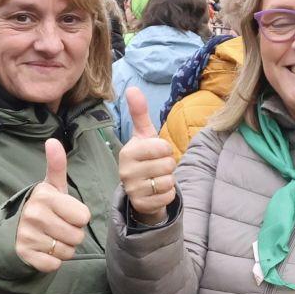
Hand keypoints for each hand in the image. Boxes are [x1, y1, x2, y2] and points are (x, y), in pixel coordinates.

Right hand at [16, 139, 91, 272]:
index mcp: (45, 197)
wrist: (13, 229)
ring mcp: (27, 235)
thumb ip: (57, 165)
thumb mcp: (51, 187)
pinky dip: (51, 261)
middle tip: (57, 228)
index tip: (65, 214)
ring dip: (62, 249)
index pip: (83, 217)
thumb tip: (53, 141)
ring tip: (50, 238)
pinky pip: (53, 265)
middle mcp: (34, 215)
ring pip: (67, 252)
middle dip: (72, 235)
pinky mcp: (24, 254)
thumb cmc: (42, 207)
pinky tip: (42, 250)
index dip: (78, 218)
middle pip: (77, 236)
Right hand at [117, 88, 176, 220]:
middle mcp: (126, 171)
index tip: (157, 152)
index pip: (162, 147)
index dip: (166, 149)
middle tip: (158, 167)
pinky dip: (168, 193)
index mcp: (127, 152)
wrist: (140, 189)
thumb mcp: (144, 135)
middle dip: (168, 165)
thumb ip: (139, 113)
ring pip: (168, 181)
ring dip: (168, 180)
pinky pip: (168, 196)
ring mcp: (132, 190)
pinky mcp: (141, 204)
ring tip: (157, 178)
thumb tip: (132, 88)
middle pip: (168, 164)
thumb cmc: (145, 157)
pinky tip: (157, 191)